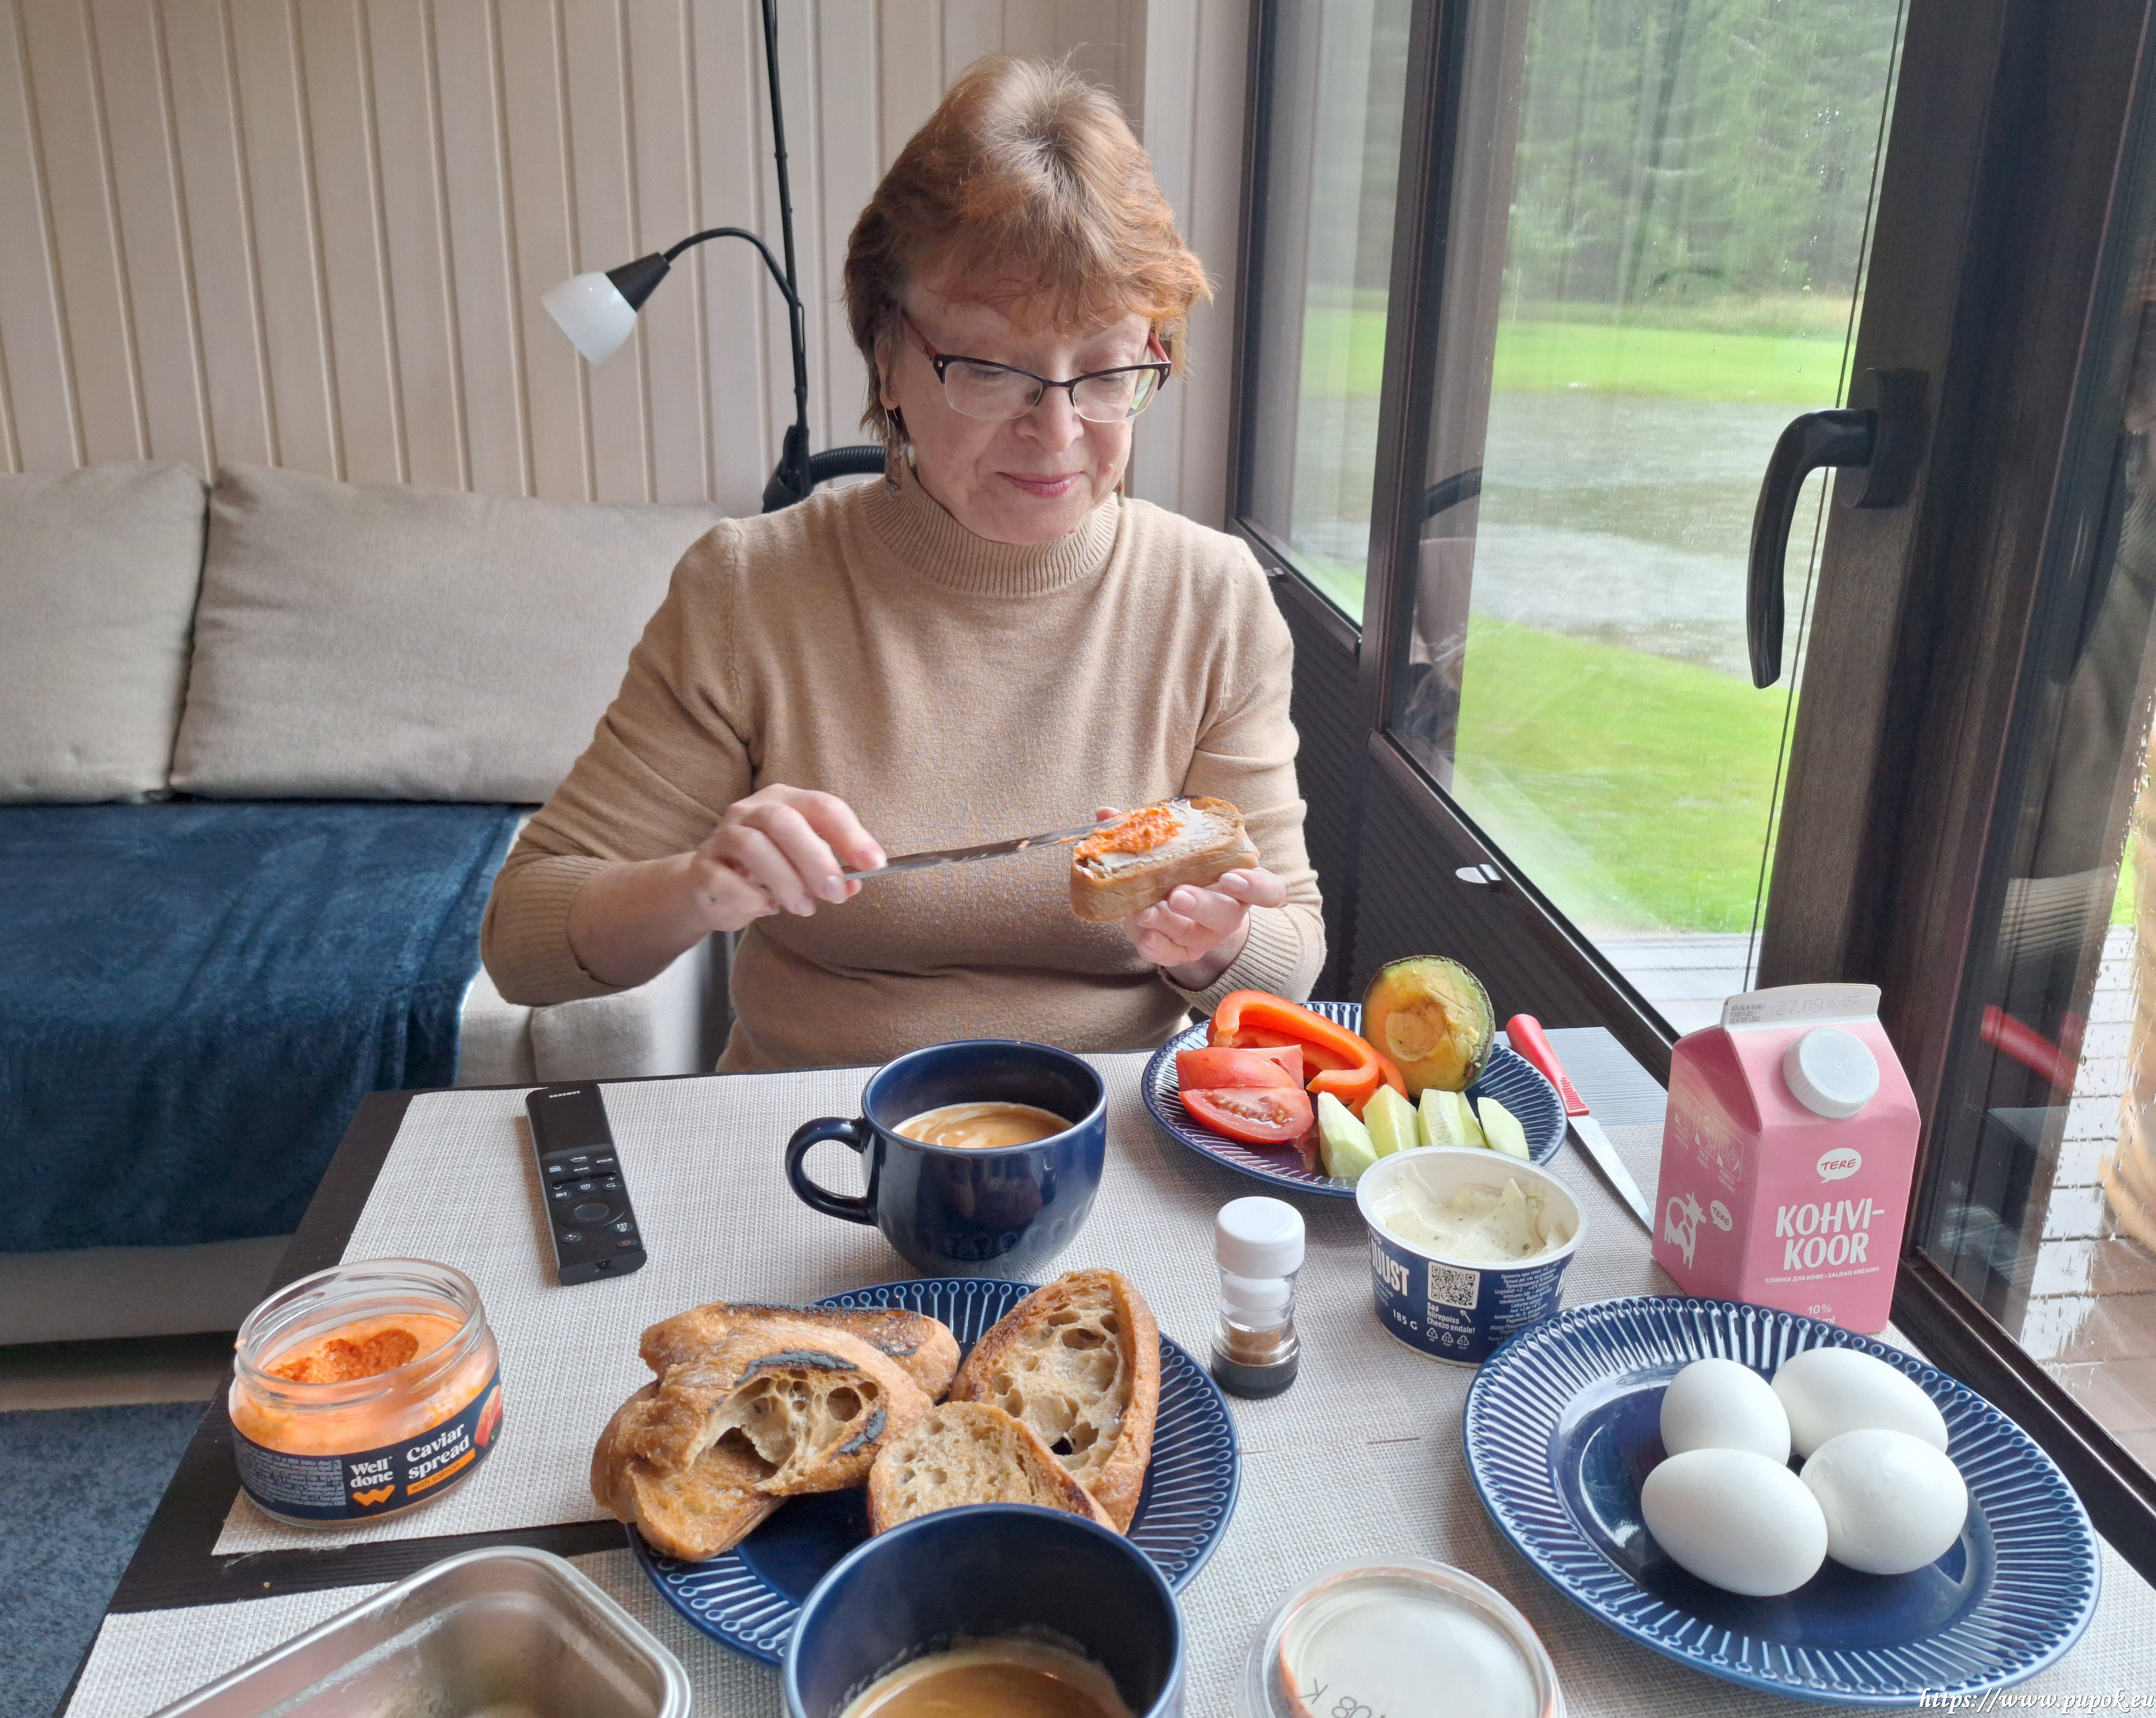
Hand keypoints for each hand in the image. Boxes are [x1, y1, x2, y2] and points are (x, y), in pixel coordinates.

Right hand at [685, 784, 884, 931]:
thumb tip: (854, 884)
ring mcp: (722, 836)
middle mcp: (750, 810)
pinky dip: (753, 899)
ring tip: (804, 908)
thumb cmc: (769, 870)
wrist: (712, 885)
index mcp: (784, 800)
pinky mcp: (703, 868)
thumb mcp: (805, 866)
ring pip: (754, 847)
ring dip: (786, 882)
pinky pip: (727, 880)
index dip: (851, 835)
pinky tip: (766, 907)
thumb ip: (831, 871)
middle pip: (784, 822)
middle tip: (835, 894)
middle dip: (815, 859)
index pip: (822, 806)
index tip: (874, 864)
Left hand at [1097, 806, 1286, 989]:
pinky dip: (1154, 944)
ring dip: (1167, 922)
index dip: (1255, 886)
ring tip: (1146, 911)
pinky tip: (1141, 933)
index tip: (1232, 876)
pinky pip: (1170, 955)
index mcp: (1240, 883)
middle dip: (1201, 903)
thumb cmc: (1185, 871)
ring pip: (1192, 934)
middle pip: (1225, 913)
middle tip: (1178, 894)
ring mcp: (1204, 936)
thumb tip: (1107, 812)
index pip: (1267, 890)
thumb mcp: (1179, 850)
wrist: (1182, 910)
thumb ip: (1150, 832)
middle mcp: (1227, 912)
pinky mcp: (1180, 952)